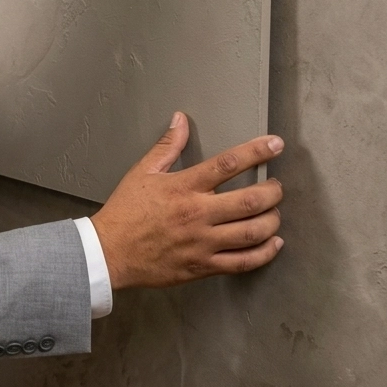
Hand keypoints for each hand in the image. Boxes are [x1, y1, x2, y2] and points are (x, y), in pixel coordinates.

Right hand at [90, 112, 284, 288]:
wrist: (109, 252)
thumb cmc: (125, 212)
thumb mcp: (142, 172)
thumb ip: (167, 145)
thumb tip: (180, 120)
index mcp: (184, 187)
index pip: (228, 163)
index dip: (257, 151)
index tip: (275, 144)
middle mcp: (197, 214)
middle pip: (250, 200)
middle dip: (273, 191)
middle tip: (276, 186)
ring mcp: (202, 242)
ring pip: (252, 232)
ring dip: (272, 220)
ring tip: (274, 212)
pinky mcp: (203, 266)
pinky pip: (243, 262)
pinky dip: (264, 253)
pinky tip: (272, 243)